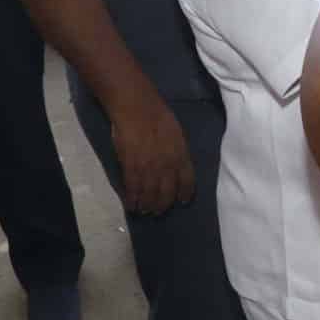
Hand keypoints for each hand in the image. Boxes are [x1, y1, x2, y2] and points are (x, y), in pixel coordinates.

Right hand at [109, 94, 195, 215]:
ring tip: (145, 211)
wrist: (138, 109)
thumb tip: (175, 165)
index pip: (187, 182)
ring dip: (147, 206)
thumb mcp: (178, 135)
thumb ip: (178, 152)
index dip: (185, 194)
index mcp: (181, 156)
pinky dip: (132, 200)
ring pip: (149, 195)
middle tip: (158, 211)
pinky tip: (131, 205)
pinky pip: (133, 189)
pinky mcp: (131, 168)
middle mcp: (167, 166)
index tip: (182, 201)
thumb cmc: (159, 116)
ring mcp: (149, 169)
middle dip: (163, 205)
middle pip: (167, 194)